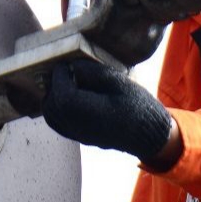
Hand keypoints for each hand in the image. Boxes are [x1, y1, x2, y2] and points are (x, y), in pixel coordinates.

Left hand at [42, 59, 177, 168]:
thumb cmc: (138, 107)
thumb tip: (74, 66)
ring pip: (51, 115)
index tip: (64, 64)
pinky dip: (55, 108)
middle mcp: (80, 128)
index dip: (59, 77)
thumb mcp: (120, 83)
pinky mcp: (79, 137)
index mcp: (91, 113)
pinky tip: (67, 96)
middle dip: (54, 85)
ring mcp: (78, 135)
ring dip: (53, 96)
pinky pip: (57, 123)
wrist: (148, 135)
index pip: (63, 95)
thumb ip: (94, 73)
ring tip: (66, 82)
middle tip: (65, 71)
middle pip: (52, 106)